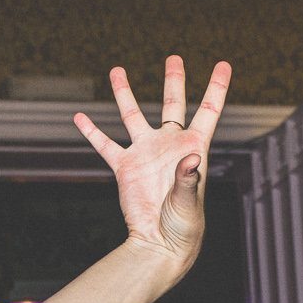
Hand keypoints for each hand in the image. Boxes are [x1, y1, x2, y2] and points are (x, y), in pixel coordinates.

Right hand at [73, 55, 231, 266]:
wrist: (160, 244)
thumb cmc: (184, 227)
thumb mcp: (190, 202)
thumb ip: (189, 179)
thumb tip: (191, 159)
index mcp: (193, 149)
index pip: (208, 111)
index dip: (217, 88)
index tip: (223, 65)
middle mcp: (169, 146)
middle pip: (172, 104)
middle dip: (173, 80)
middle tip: (173, 58)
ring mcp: (146, 154)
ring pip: (132, 116)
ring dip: (123, 93)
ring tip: (116, 70)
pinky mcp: (125, 168)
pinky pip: (105, 145)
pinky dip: (91, 132)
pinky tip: (79, 117)